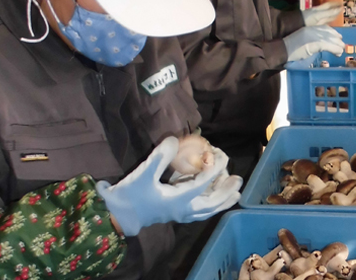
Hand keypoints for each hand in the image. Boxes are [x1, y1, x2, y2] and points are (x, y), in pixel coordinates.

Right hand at [96, 137, 241, 235]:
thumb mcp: (143, 173)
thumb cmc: (130, 195)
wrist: (116, 216)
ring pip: (208, 210)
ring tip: (236, 194)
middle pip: (212, 203)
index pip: (204, 182)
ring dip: (223, 201)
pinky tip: (216, 201)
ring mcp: (180, 215)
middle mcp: (183, 210)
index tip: (222, 155)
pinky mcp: (175, 215)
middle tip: (238, 179)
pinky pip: (200, 213)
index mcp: (178, 200)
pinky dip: (212, 207)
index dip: (215, 167)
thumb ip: (160, 156)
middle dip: (226, 190)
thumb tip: (175, 140)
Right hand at [283, 25, 344, 61]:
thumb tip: (317, 47)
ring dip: (338, 45)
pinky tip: (337, 53)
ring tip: (340, 51)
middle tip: (341, 45)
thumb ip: (310, 41)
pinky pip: (330, 45)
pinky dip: (335, 50)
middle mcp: (312, 29)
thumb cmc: (288, 49)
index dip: (332, 32)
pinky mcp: (316, 42)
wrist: (282, 50)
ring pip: (331, 39)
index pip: (324, 27)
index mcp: (308, 28)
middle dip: (337, 39)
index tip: (338, 36)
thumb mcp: (302, 42)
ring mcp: (314, 35)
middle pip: (329, 32)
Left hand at [302, 1, 342, 26]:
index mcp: (319, 9)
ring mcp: (316, 19)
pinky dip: (328, 20)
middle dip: (334, 9)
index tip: (342, 3)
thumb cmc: (307, 19)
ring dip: (332, 15)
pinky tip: (329, 22)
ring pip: (326, 16)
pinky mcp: (315, 24)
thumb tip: (341, 8)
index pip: (329, 5)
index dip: (335, 4)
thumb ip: (329, 13)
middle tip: (341, 9)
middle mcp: (318, 13)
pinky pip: (324, 21)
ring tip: (337, 14)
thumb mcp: (319, 15)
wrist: (296, 25)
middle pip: (328, 10)